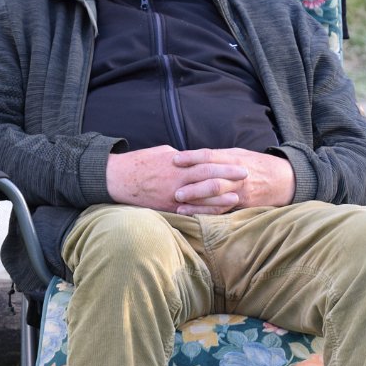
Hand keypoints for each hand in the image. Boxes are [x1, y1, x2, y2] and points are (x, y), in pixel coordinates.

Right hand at [106, 145, 247, 213]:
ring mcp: (174, 195)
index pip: (207, 162)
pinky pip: (190, 211)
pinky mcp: (168, 208)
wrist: (119, 178)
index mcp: (178, 163)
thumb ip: (183, 158)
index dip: (225, 164)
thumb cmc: (141, 162)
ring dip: (221, 198)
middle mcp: (178, 179)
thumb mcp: (163, 153)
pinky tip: (216, 213)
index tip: (241, 163)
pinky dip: (204, 212)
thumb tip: (196, 159)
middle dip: (229, 177)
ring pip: (202, 198)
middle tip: (247, 176)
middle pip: (209, 178)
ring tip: (238, 197)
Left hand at [171, 148, 294, 213]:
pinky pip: (223, 208)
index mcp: (234, 158)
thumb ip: (219, 157)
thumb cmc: (256, 164)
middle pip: (212, 178)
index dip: (191, 157)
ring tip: (179, 203)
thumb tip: (193, 157)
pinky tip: (192, 214)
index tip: (175, 160)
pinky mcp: (243, 203)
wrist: (283, 179)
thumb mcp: (239, 154)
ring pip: (217, 195)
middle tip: (175, 190)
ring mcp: (240, 190)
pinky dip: (206, 211)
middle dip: (192, 184)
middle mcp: (236, 174)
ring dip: (197, 200)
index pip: (210, 156)